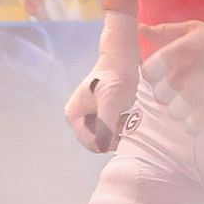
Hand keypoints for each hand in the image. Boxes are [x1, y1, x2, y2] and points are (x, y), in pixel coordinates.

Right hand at [65, 12, 138, 152]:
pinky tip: (129, 114)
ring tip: (129, 116)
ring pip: (105, 134)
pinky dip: (121, 124)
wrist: (122, 57)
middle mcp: (79, 116)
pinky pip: (110, 126)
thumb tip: (102, 146)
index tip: (124, 132)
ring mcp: (89, 113)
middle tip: (128, 122)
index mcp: (74, 115)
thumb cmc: (116, 77)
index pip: (90, 142)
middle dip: (113, 136)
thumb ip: (105, 124)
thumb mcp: (110, 101)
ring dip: (119, 130)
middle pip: (97, 139)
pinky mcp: (101, 109)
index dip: (107, 142)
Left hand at [139, 20, 203, 132]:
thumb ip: (165, 31)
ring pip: (174, 112)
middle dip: (168, 92)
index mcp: (179, 51)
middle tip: (183, 85)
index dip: (153, 74)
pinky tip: (202, 111)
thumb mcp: (194, 29)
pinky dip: (195, 122)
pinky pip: (191, 127)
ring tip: (194, 98)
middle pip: (159, 95)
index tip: (163, 72)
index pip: (148, 72)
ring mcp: (199, 94)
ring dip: (181, 108)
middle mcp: (185, 73)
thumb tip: (140, 29)